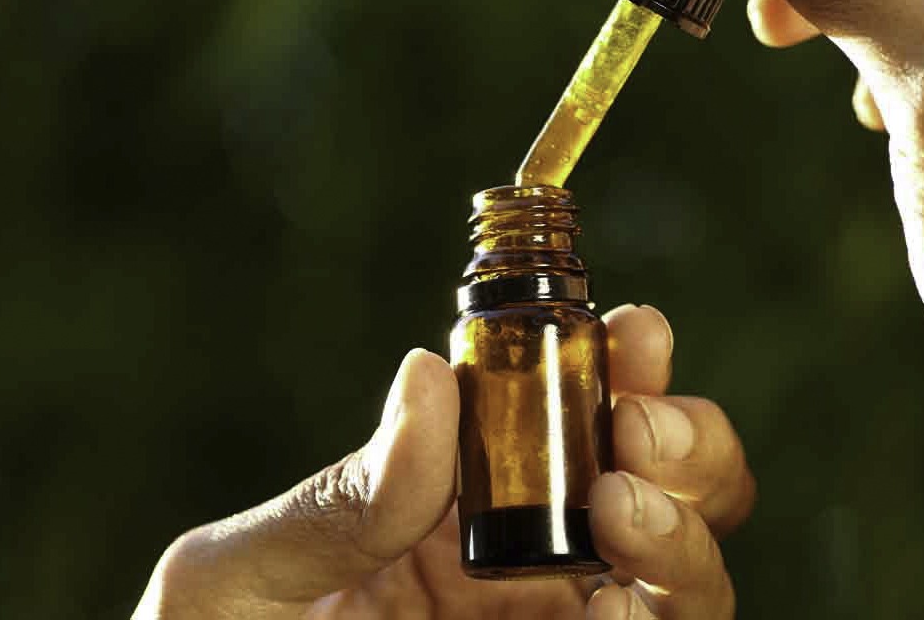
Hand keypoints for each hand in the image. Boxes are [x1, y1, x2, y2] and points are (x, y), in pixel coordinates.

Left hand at [133, 304, 753, 618]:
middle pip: (670, 487)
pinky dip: (665, 612)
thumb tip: (428, 373)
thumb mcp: (234, 580)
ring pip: (687, 576)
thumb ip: (334, 500)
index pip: (570, 413)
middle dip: (689, 441)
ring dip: (686, 529)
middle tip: (638, 428)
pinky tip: (615, 601)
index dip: (622, 362)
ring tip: (621, 507)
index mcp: (454, 505)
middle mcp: (528, 568)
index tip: (632, 331)